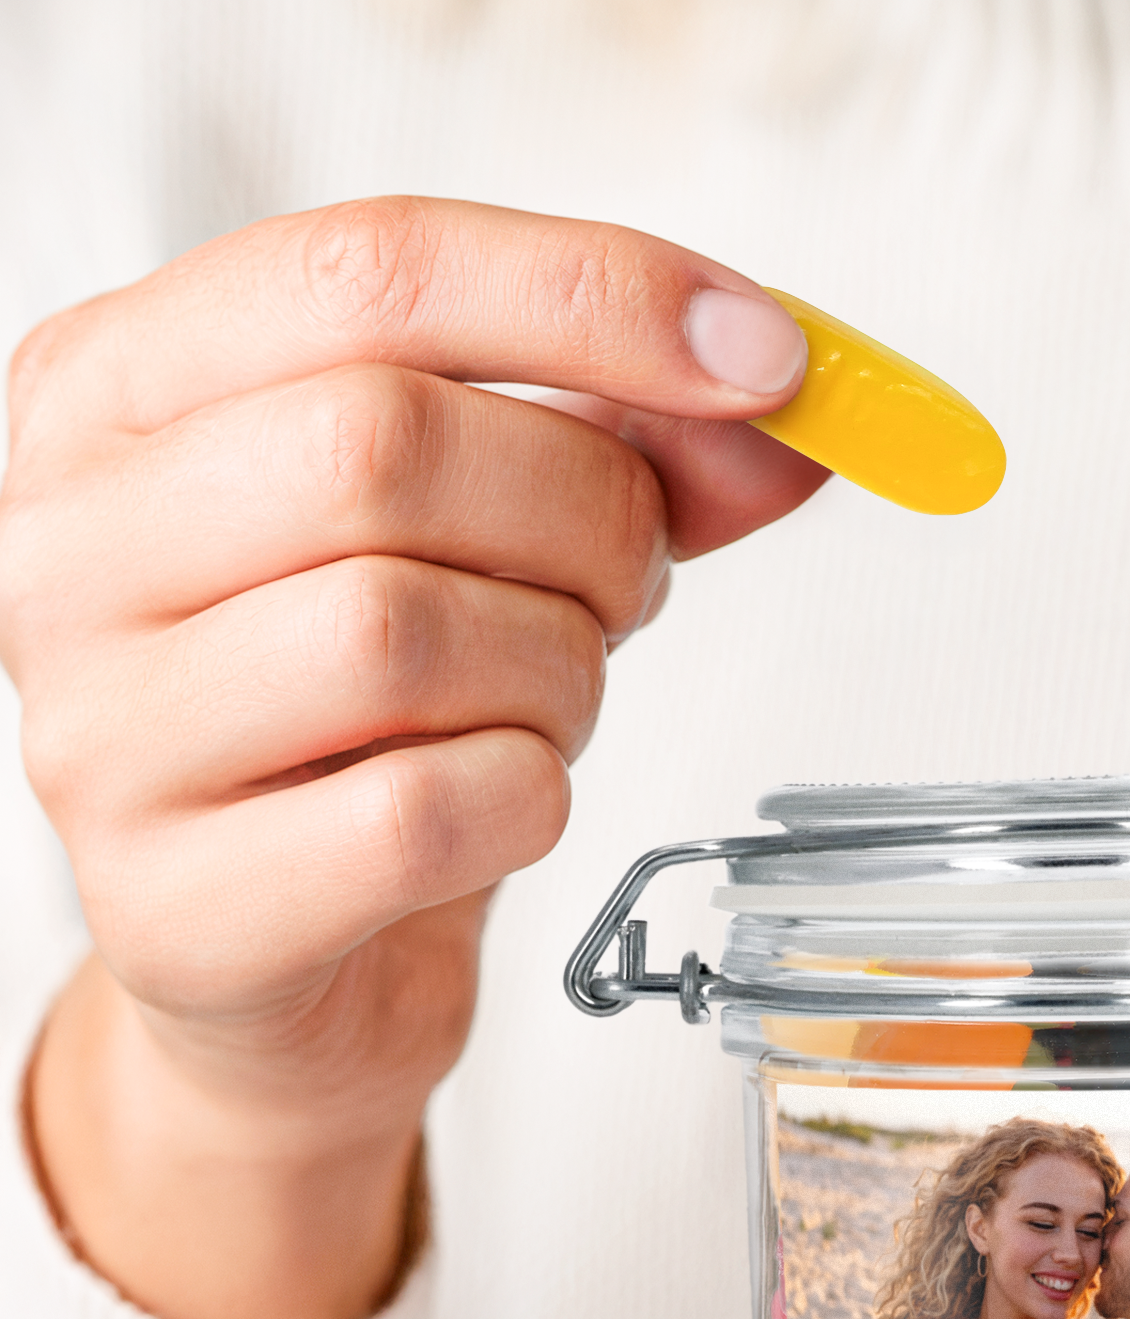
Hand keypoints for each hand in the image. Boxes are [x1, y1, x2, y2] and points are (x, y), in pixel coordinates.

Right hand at [0, 197, 826, 1318]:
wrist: (295, 959)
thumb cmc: (377, 721)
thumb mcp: (490, 533)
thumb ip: (630, 444)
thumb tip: (782, 411)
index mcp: (119, 389)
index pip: (366, 271)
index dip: (596, 296)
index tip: (768, 358)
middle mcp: (65, 544)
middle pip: (385, 446)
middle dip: (589, 516)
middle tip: (629, 585)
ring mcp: (99, 734)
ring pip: (403, 631)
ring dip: (560, 672)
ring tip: (546, 700)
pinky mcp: (180, 907)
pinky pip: (426, 813)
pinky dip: (528, 799)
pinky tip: (500, 802)